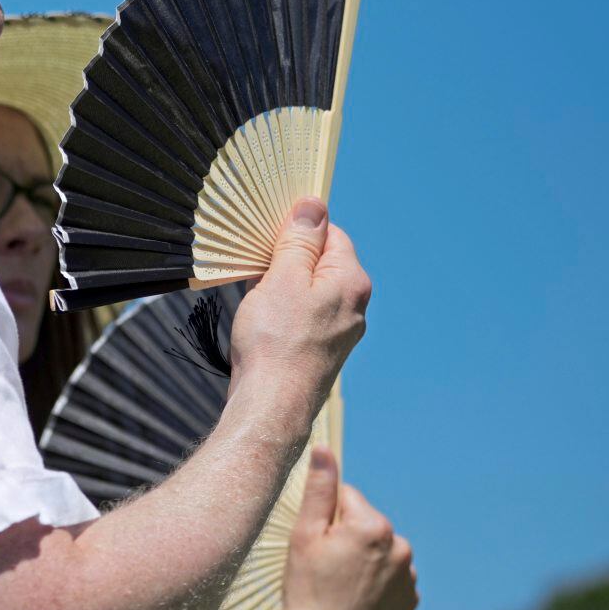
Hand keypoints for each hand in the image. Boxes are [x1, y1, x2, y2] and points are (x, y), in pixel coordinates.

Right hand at [229, 198, 371, 413]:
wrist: (272, 404)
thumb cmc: (276, 341)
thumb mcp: (283, 277)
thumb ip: (300, 240)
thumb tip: (314, 205)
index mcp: (351, 281)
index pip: (330, 234)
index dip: (297, 229)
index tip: (268, 236)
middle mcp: (353, 305)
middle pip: (320, 261)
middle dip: (286, 258)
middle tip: (256, 266)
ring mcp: (339, 330)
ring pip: (309, 289)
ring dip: (281, 284)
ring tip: (255, 295)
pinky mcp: (321, 349)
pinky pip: (303, 313)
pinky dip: (282, 308)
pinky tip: (261, 318)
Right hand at [258, 449, 419, 609]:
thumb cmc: (305, 586)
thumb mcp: (304, 533)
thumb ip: (320, 488)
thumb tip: (325, 448)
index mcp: (374, 526)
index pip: (349, 498)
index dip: (327, 517)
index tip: (317, 542)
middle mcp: (401, 547)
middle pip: (367, 523)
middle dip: (348, 535)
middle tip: (326, 565)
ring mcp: (410, 577)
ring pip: (381, 549)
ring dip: (365, 557)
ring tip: (341, 583)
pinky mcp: (411, 599)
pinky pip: (393, 576)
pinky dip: (376, 581)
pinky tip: (356, 596)